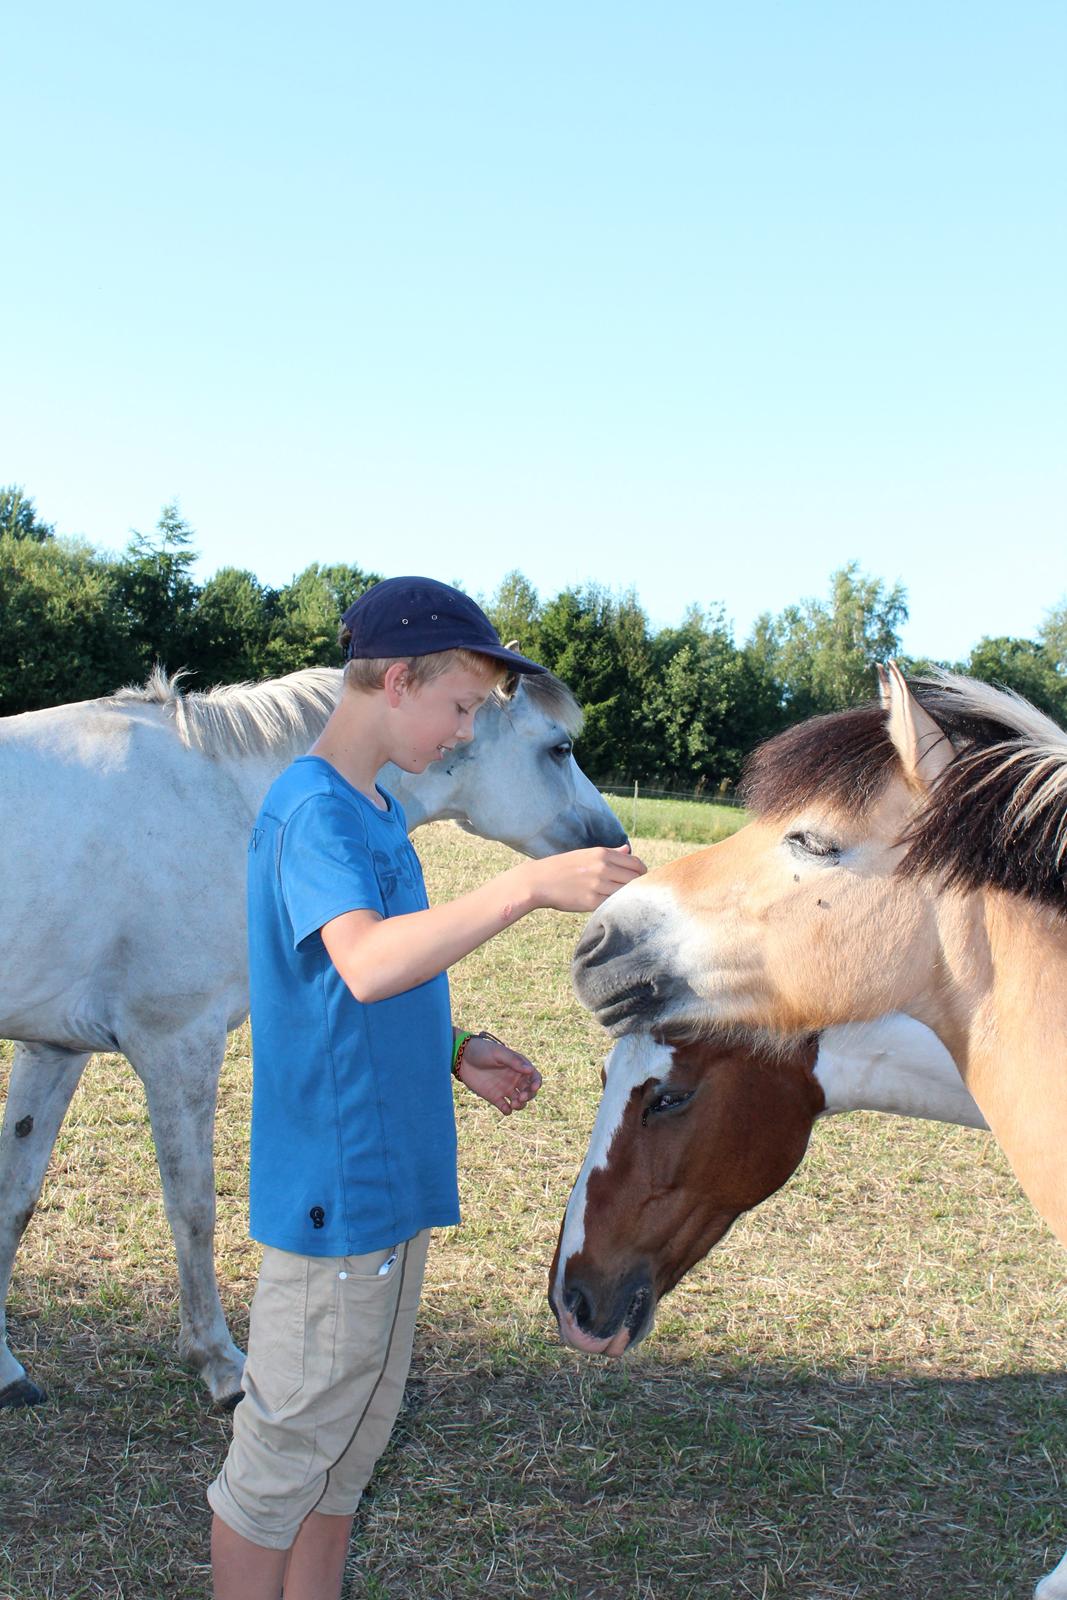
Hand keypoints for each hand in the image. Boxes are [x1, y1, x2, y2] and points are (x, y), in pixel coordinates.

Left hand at [456, 1033, 541, 1115]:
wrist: (461, 1058)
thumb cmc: (481, 1051)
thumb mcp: (497, 1053)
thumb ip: (513, 1061)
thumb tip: (530, 1070)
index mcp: (518, 1066)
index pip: (534, 1076)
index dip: (537, 1083)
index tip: (534, 1087)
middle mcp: (514, 1079)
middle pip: (529, 1091)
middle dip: (529, 1096)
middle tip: (521, 1097)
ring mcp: (505, 1089)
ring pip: (520, 1101)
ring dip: (521, 1105)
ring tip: (514, 1104)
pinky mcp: (495, 1097)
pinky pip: (506, 1108)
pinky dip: (508, 1111)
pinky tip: (506, 1108)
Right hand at [525, 845, 646, 913]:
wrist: (539, 881)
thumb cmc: (563, 867)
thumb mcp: (586, 854)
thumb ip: (610, 853)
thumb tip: (628, 850)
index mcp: (602, 854)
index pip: (636, 864)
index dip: (642, 873)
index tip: (640, 880)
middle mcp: (602, 868)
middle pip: (635, 879)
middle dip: (638, 886)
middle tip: (634, 892)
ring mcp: (598, 885)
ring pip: (626, 893)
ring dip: (628, 897)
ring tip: (623, 900)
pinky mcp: (591, 902)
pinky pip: (613, 904)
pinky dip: (616, 906)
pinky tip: (612, 906)